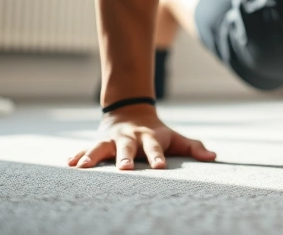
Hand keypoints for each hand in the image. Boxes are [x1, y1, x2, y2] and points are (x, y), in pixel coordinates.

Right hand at [67, 104, 216, 169]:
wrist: (131, 112)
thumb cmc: (157, 133)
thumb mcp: (176, 138)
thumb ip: (193, 147)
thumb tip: (213, 157)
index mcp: (149, 138)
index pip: (155, 148)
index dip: (157, 157)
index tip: (160, 167)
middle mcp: (129, 138)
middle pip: (126, 148)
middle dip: (124, 158)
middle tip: (124, 169)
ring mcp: (112, 140)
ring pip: (100, 147)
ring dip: (92, 156)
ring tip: (81, 167)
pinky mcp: (98, 143)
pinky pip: (86, 149)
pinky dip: (77, 156)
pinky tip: (69, 163)